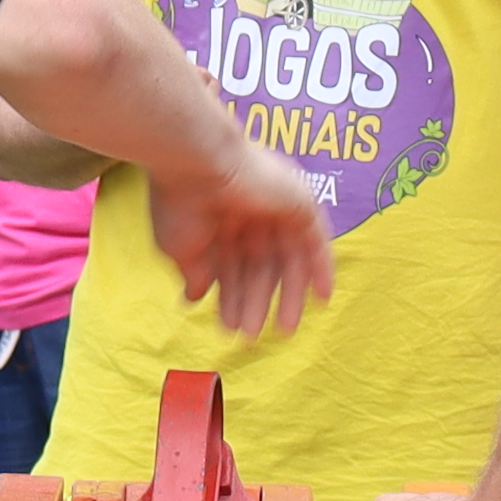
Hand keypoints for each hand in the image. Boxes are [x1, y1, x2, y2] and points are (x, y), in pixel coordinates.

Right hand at [148, 141, 334, 337]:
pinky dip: (320, 269)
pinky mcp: (299, 201)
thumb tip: (193, 299)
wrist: (194, 163)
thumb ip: (194, 273)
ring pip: (287, 259)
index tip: (228, 328)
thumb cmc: (178, 202)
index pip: (232, 266)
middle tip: (251, 337)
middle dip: (255, 302)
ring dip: (288, 296)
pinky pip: (316, 241)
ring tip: (284, 331)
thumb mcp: (181, 248)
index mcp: (220, 219)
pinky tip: (322, 300)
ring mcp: (276, 206)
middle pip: (260, 267)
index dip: (231, 298)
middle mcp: (249, 212)